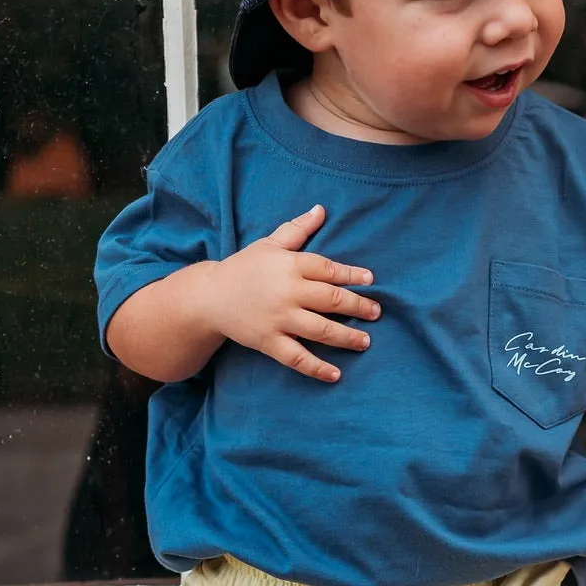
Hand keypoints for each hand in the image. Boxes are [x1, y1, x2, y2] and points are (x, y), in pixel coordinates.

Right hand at [206, 203, 379, 383]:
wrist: (209, 297)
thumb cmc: (244, 267)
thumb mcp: (270, 244)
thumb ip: (298, 229)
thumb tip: (321, 210)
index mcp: (290, 265)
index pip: (329, 269)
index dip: (352, 275)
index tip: (370, 280)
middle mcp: (288, 292)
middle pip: (331, 300)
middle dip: (358, 307)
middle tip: (376, 312)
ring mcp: (279, 319)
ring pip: (321, 330)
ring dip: (347, 337)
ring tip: (366, 341)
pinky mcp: (269, 341)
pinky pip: (298, 358)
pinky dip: (317, 368)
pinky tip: (336, 375)